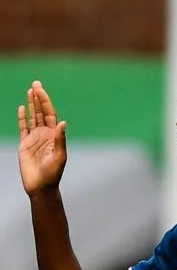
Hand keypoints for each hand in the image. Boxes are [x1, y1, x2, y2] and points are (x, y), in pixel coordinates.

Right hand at [18, 81, 66, 195]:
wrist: (41, 186)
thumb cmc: (53, 174)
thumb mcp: (59, 157)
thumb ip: (60, 140)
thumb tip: (62, 123)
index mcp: (54, 136)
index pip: (50, 114)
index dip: (45, 101)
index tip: (40, 89)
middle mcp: (45, 134)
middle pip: (41, 112)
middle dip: (39, 98)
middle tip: (36, 83)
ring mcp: (35, 138)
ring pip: (32, 117)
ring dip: (31, 104)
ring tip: (30, 91)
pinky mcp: (25, 144)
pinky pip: (23, 127)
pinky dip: (22, 118)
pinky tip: (21, 108)